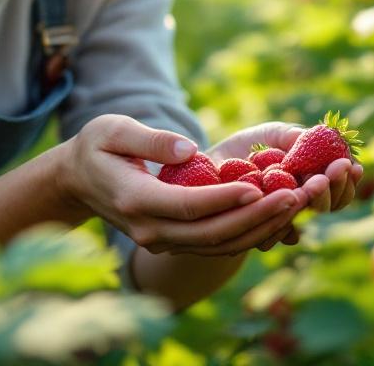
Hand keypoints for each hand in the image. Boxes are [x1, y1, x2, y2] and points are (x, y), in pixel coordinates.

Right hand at [61, 115, 309, 255]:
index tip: (259, 187)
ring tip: (296, 204)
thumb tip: (190, 149)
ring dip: (259, 227)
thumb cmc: (95, 146)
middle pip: (211, 233)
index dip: (225, 199)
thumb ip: (151, 139)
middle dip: (256, 217)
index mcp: (135, 200)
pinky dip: (247, 232)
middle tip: (295, 196)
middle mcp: (149, 230)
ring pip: (217, 245)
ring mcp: (161, 242)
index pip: (188, 206)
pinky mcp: (173, 242)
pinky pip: (215, 244)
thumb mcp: (113, 129)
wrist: (77, 180)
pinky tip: (276, 214)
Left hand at [208, 122, 364, 250]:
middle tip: (328, 175)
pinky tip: (280, 206)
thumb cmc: (247, 148)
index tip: (351, 166)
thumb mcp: (274, 135)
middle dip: (331, 190)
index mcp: (310, 183)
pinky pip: (271, 234)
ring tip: (311, 185)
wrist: (205, 164)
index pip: (338, 189)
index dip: (347, 181)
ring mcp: (277, 220)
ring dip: (307, 203)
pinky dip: (278, 222)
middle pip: (325, 206)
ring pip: (301, 219)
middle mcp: (298, 205)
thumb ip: (298, 138)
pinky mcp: (254, 232)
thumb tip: (329, 145)